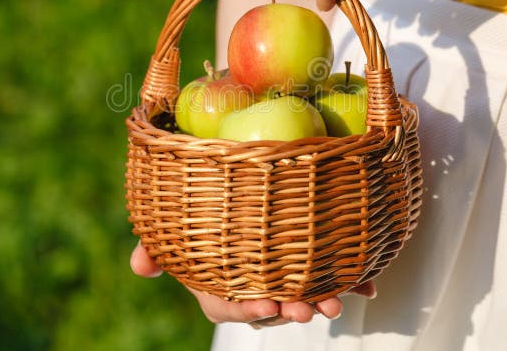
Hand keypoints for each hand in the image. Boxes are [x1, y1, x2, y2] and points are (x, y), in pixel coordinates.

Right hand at [130, 241, 376, 325]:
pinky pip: (329, 278)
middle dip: (291, 309)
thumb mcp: (175, 231)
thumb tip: (139, 266)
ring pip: (302, 296)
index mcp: (219, 285)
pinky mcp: (308, 265)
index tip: (265, 305)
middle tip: (308, 307)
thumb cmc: (200, 218)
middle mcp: (253, 287)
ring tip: (335, 302)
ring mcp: (283, 278)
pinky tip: (368, 286)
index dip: (246, 309)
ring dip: (321, 301)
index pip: (228, 306)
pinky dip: (350, 283)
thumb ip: (156, 246)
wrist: (237, 197)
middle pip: (272, 305)